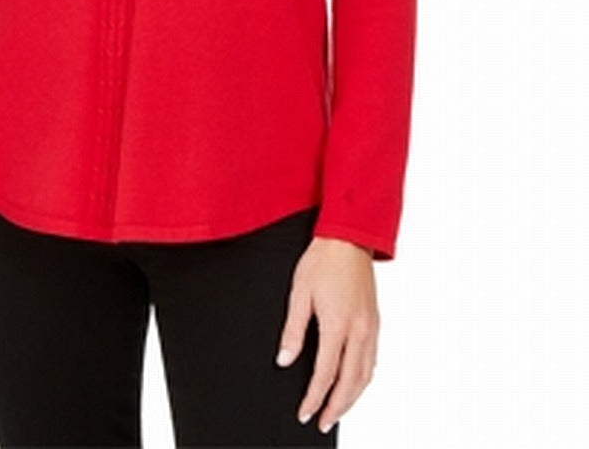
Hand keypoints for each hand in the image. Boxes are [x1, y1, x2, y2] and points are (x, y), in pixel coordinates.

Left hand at [275, 236, 378, 433]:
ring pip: (366, 375)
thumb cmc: (322, 260)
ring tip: (337, 411)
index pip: (326, 374)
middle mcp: (359, 330)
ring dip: (352, 398)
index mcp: (338, 325)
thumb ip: (293, 330)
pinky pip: (373, 360)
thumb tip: (285, 360)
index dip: (314, 398)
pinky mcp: (375, 321)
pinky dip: (364, 379)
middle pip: (351, 383)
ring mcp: (371, 327)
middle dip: (337, 408)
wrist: (349, 238)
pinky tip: (355, 382)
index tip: (305, 413)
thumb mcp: (299, 292)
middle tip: (322, 423)